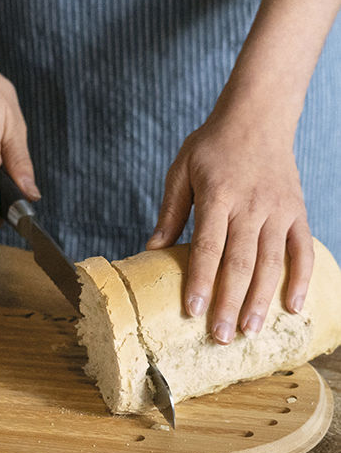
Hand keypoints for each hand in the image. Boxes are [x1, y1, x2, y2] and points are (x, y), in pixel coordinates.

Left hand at [147, 109, 313, 343]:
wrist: (259, 115)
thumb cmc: (212, 146)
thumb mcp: (180, 171)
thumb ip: (169, 213)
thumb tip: (151, 252)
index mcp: (218, 197)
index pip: (208, 248)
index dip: (200, 281)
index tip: (192, 311)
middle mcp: (251, 206)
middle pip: (240, 263)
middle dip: (230, 303)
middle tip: (221, 337)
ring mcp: (278, 210)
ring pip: (271, 262)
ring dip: (261, 300)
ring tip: (250, 331)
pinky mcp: (296, 211)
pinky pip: (302, 250)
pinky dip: (300, 279)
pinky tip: (292, 307)